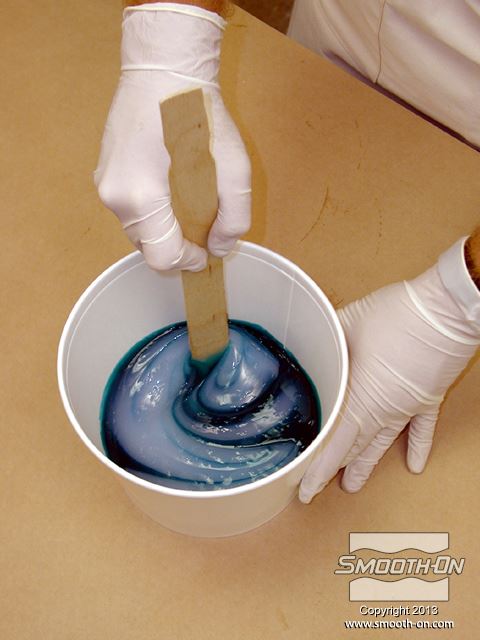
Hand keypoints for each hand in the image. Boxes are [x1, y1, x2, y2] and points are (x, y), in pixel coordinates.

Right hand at [94, 4, 250, 270]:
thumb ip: (233, 217)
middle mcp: (115, 197)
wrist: (163, 69)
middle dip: (177, 245)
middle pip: (148, 246)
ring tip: (189, 205)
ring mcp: (104, 184)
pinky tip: (171, 188)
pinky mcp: (104, 173)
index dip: (188, 261)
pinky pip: (129, 209)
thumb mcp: (234, 167)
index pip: (161, 257)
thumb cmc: (200, 112)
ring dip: (164, 229)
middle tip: (203, 226)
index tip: (206, 251)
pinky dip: (152, 212)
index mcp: (142, 198)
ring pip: (138, 230)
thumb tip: (219, 247)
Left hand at [299, 238, 479, 501]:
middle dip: (334, 470)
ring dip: (365, 465)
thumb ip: (326, 341)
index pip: (334, 446)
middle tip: (317, 490)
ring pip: (381, 443)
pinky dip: (417, 447)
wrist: (446, 311)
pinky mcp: (428, 399)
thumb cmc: (396, 316)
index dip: (317, 471)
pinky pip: (422, 430)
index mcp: (359, 398)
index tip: (304, 490)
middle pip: (353, 448)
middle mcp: (382, 411)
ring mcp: (407, 408)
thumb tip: (309, 343)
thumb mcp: (347, 324)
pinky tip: (414, 465)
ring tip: (352, 486)